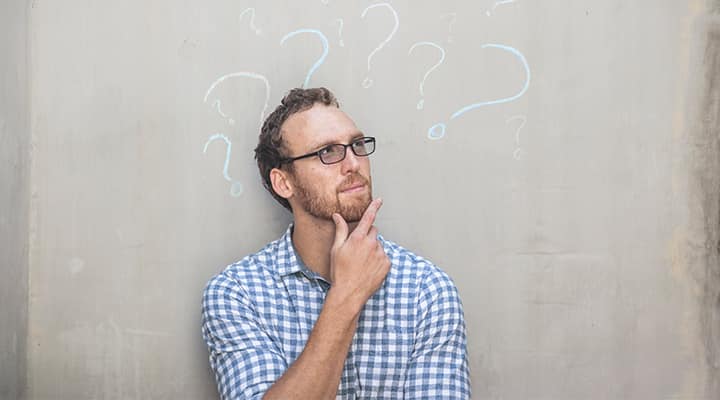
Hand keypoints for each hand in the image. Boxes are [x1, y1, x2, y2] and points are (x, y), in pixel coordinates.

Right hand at [329, 198, 390, 313]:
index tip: (379, 200)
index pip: (368, 218)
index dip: (374, 207)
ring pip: (378, 245)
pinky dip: (378, 259)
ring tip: (362, 263)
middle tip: (357, 249)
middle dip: (367, 236)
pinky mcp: (387, 264)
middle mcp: (371, 244)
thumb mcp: (336, 249)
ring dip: (372, 249)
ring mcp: (381, 254)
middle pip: (373, 231)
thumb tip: (337, 216)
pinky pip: (384, 256)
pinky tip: (369, 268)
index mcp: (358, 238)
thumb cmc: (340, 271)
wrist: (349, 292)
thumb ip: (340, 230)